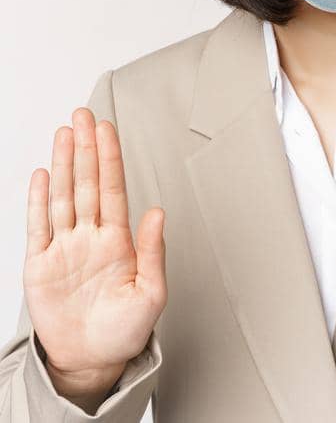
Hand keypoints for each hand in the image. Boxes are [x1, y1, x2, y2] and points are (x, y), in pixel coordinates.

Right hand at [24, 108, 165, 410]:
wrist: (93, 359)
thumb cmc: (125, 329)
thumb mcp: (151, 293)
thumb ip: (154, 252)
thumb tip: (158, 212)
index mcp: (119, 242)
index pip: (113, 190)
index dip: (110, 159)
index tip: (106, 129)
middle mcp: (90, 238)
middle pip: (86, 184)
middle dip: (85, 149)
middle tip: (82, 115)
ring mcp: (64, 249)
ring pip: (62, 197)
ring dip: (63, 165)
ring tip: (63, 134)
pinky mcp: (40, 265)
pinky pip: (38, 227)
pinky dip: (38, 200)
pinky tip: (42, 174)